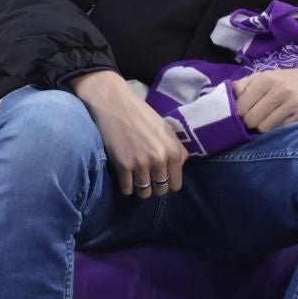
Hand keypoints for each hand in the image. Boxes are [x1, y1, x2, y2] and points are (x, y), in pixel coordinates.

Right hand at [71, 70, 187, 197]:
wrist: (116, 105)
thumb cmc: (143, 115)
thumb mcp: (167, 130)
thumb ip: (177, 149)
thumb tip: (181, 166)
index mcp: (174, 151)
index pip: (176, 184)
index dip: (170, 183)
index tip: (163, 179)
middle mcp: (160, 160)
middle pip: (161, 190)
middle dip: (156, 187)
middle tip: (149, 180)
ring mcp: (140, 164)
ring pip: (144, 193)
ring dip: (141, 189)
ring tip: (138, 179)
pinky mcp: (122, 166)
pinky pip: (127, 189)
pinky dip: (127, 187)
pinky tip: (126, 177)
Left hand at [233, 66, 297, 133]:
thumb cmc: (292, 80)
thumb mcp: (269, 75)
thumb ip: (244, 85)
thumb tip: (222, 97)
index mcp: (266, 79)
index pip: (239, 108)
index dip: (238, 115)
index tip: (243, 116)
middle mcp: (279, 90)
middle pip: (250, 120)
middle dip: (251, 123)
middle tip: (257, 119)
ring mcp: (293, 103)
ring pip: (264, 128)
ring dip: (264, 128)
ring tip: (271, 120)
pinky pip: (280, 131)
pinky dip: (279, 130)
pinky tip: (284, 122)